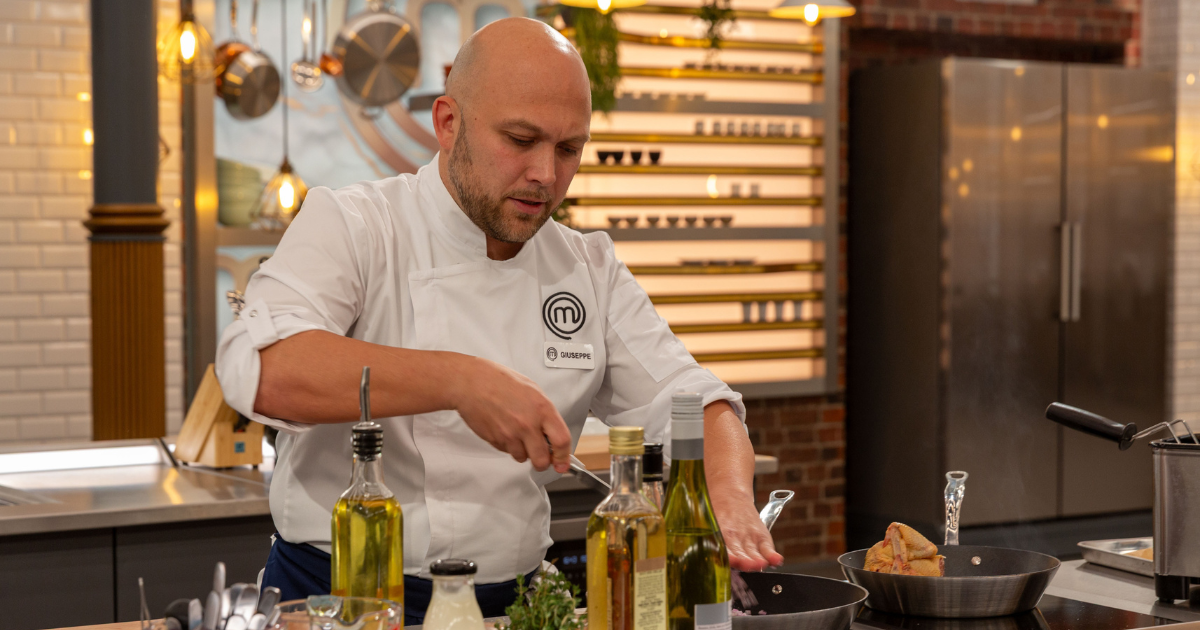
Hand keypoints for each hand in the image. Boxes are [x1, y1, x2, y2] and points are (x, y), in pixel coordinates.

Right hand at [451, 356, 570, 473]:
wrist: (471, 383)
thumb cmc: (499, 381)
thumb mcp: (532, 390)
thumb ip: (545, 413)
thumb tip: (552, 431)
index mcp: (541, 409)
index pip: (561, 441)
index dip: (564, 456)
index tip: (563, 462)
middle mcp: (527, 424)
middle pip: (542, 460)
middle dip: (543, 462)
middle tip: (543, 458)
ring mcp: (510, 434)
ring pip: (523, 458)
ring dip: (523, 452)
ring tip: (518, 435)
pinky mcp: (496, 440)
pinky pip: (507, 451)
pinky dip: (508, 446)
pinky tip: (505, 429)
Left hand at [712, 492, 783, 571]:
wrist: (729, 495)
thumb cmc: (716, 516)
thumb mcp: (707, 526)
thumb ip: (707, 543)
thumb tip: (706, 559)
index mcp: (717, 537)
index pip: (723, 550)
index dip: (728, 557)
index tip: (732, 561)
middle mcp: (734, 538)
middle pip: (740, 554)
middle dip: (744, 561)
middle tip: (749, 565)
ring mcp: (748, 536)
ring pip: (753, 553)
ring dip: (757, 560)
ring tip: (761, 564)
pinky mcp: (760, 535)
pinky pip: (767, 547)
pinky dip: (772, 555)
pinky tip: (776, 560)